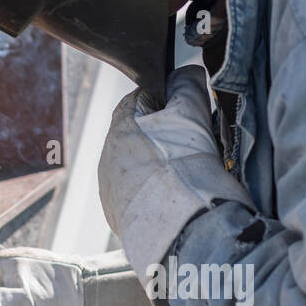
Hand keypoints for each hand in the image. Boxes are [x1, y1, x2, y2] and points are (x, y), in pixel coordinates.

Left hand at [97, 64, 252, 277]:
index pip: (142, 99)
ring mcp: (112, 190)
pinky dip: (157, 195)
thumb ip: (187, 86)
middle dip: (166, 137)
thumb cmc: (186, 171)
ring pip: (139, 167)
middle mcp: (108, 157)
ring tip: (191, 179)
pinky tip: (179, 201)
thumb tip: (187, 73)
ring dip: (161, 168)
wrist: (182, 232)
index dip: (170, 102)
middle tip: (197, 148)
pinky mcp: (121, 218)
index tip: (192, 114)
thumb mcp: (192, 116)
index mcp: (119, 127)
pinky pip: (140, 197)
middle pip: (140, 135)